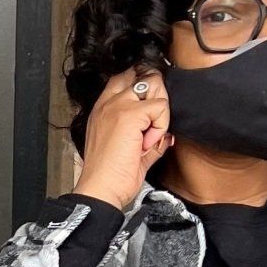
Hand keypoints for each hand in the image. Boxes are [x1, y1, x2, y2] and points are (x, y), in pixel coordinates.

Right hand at [75, 66, 171, 212]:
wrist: (101, 190)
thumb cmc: (110, 176)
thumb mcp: (130, 152)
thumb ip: (148, 139)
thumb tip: (166, 134)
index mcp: (103, 110)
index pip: (125, 79)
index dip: (144, 88)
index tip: (151, 111)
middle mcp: (108, 104)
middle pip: (142, 77)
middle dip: (156, 97)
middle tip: (152, 126)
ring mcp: (117, 107)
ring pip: (154, 89)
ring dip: (159, 114)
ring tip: (147, 139)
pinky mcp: (129, 115)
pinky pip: (160, 107)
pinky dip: (160, 126)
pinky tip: (147, 143)